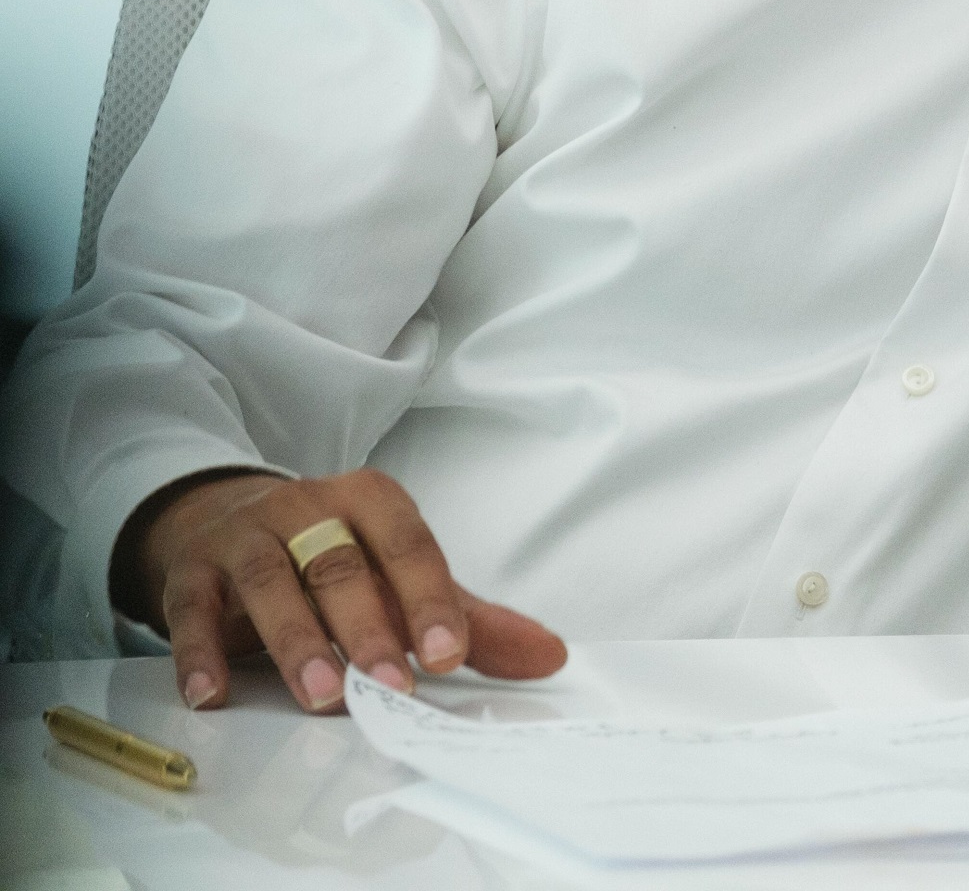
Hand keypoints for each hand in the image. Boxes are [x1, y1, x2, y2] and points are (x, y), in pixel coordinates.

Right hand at [124, 469, 566, 712]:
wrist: (223, 518)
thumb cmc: (331, 556)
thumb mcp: (400, 578)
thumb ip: (469, 618)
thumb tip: (550, 656)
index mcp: (371, 502)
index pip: (409, 547)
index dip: (431, 600)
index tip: (451, 657)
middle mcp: (307, 508)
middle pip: (341, 566)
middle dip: (368, 628)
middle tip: (391, 687)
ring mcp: (245, 536)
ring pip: (271, 582)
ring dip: (296, 640)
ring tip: (323, 694)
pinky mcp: (190, 571)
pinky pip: (191, 609)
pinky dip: (199, 652)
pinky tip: (212, 695)